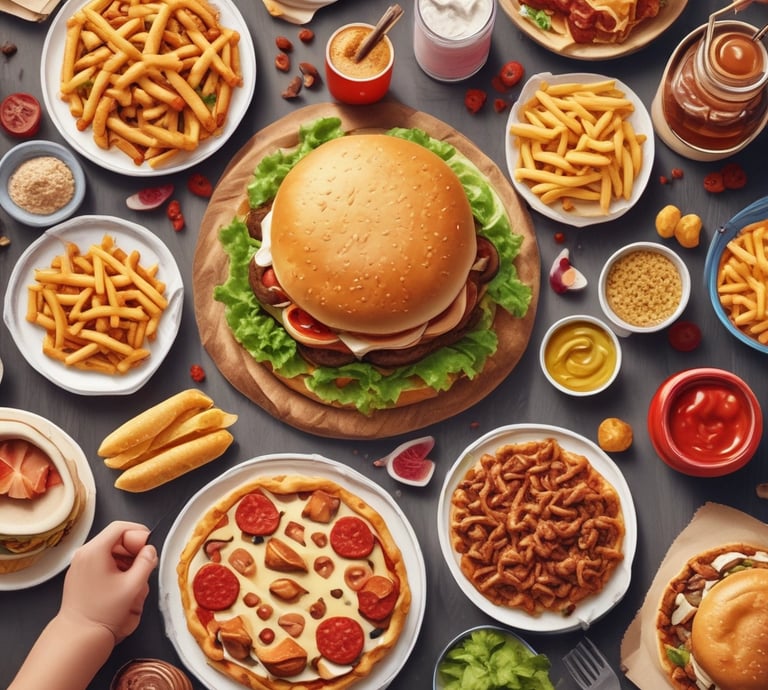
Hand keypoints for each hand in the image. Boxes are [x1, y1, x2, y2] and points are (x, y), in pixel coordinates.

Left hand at [59, 521, 157, 643]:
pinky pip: (101, 561)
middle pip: (115, 538)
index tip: (150, 548)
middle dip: (133, 549)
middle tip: (145, 565)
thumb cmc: (104, 611)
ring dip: (126, 559)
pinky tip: (122, 583)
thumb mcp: (133, 585)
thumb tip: (150, 550)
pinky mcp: (79, 575)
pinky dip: (115, 566)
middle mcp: (84, 553)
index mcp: (95, 550)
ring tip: (134, 577)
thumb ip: (146, 562)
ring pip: (109, 550)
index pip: (120, 527)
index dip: (139, 533)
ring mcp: (79, 564)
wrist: (79, 636)